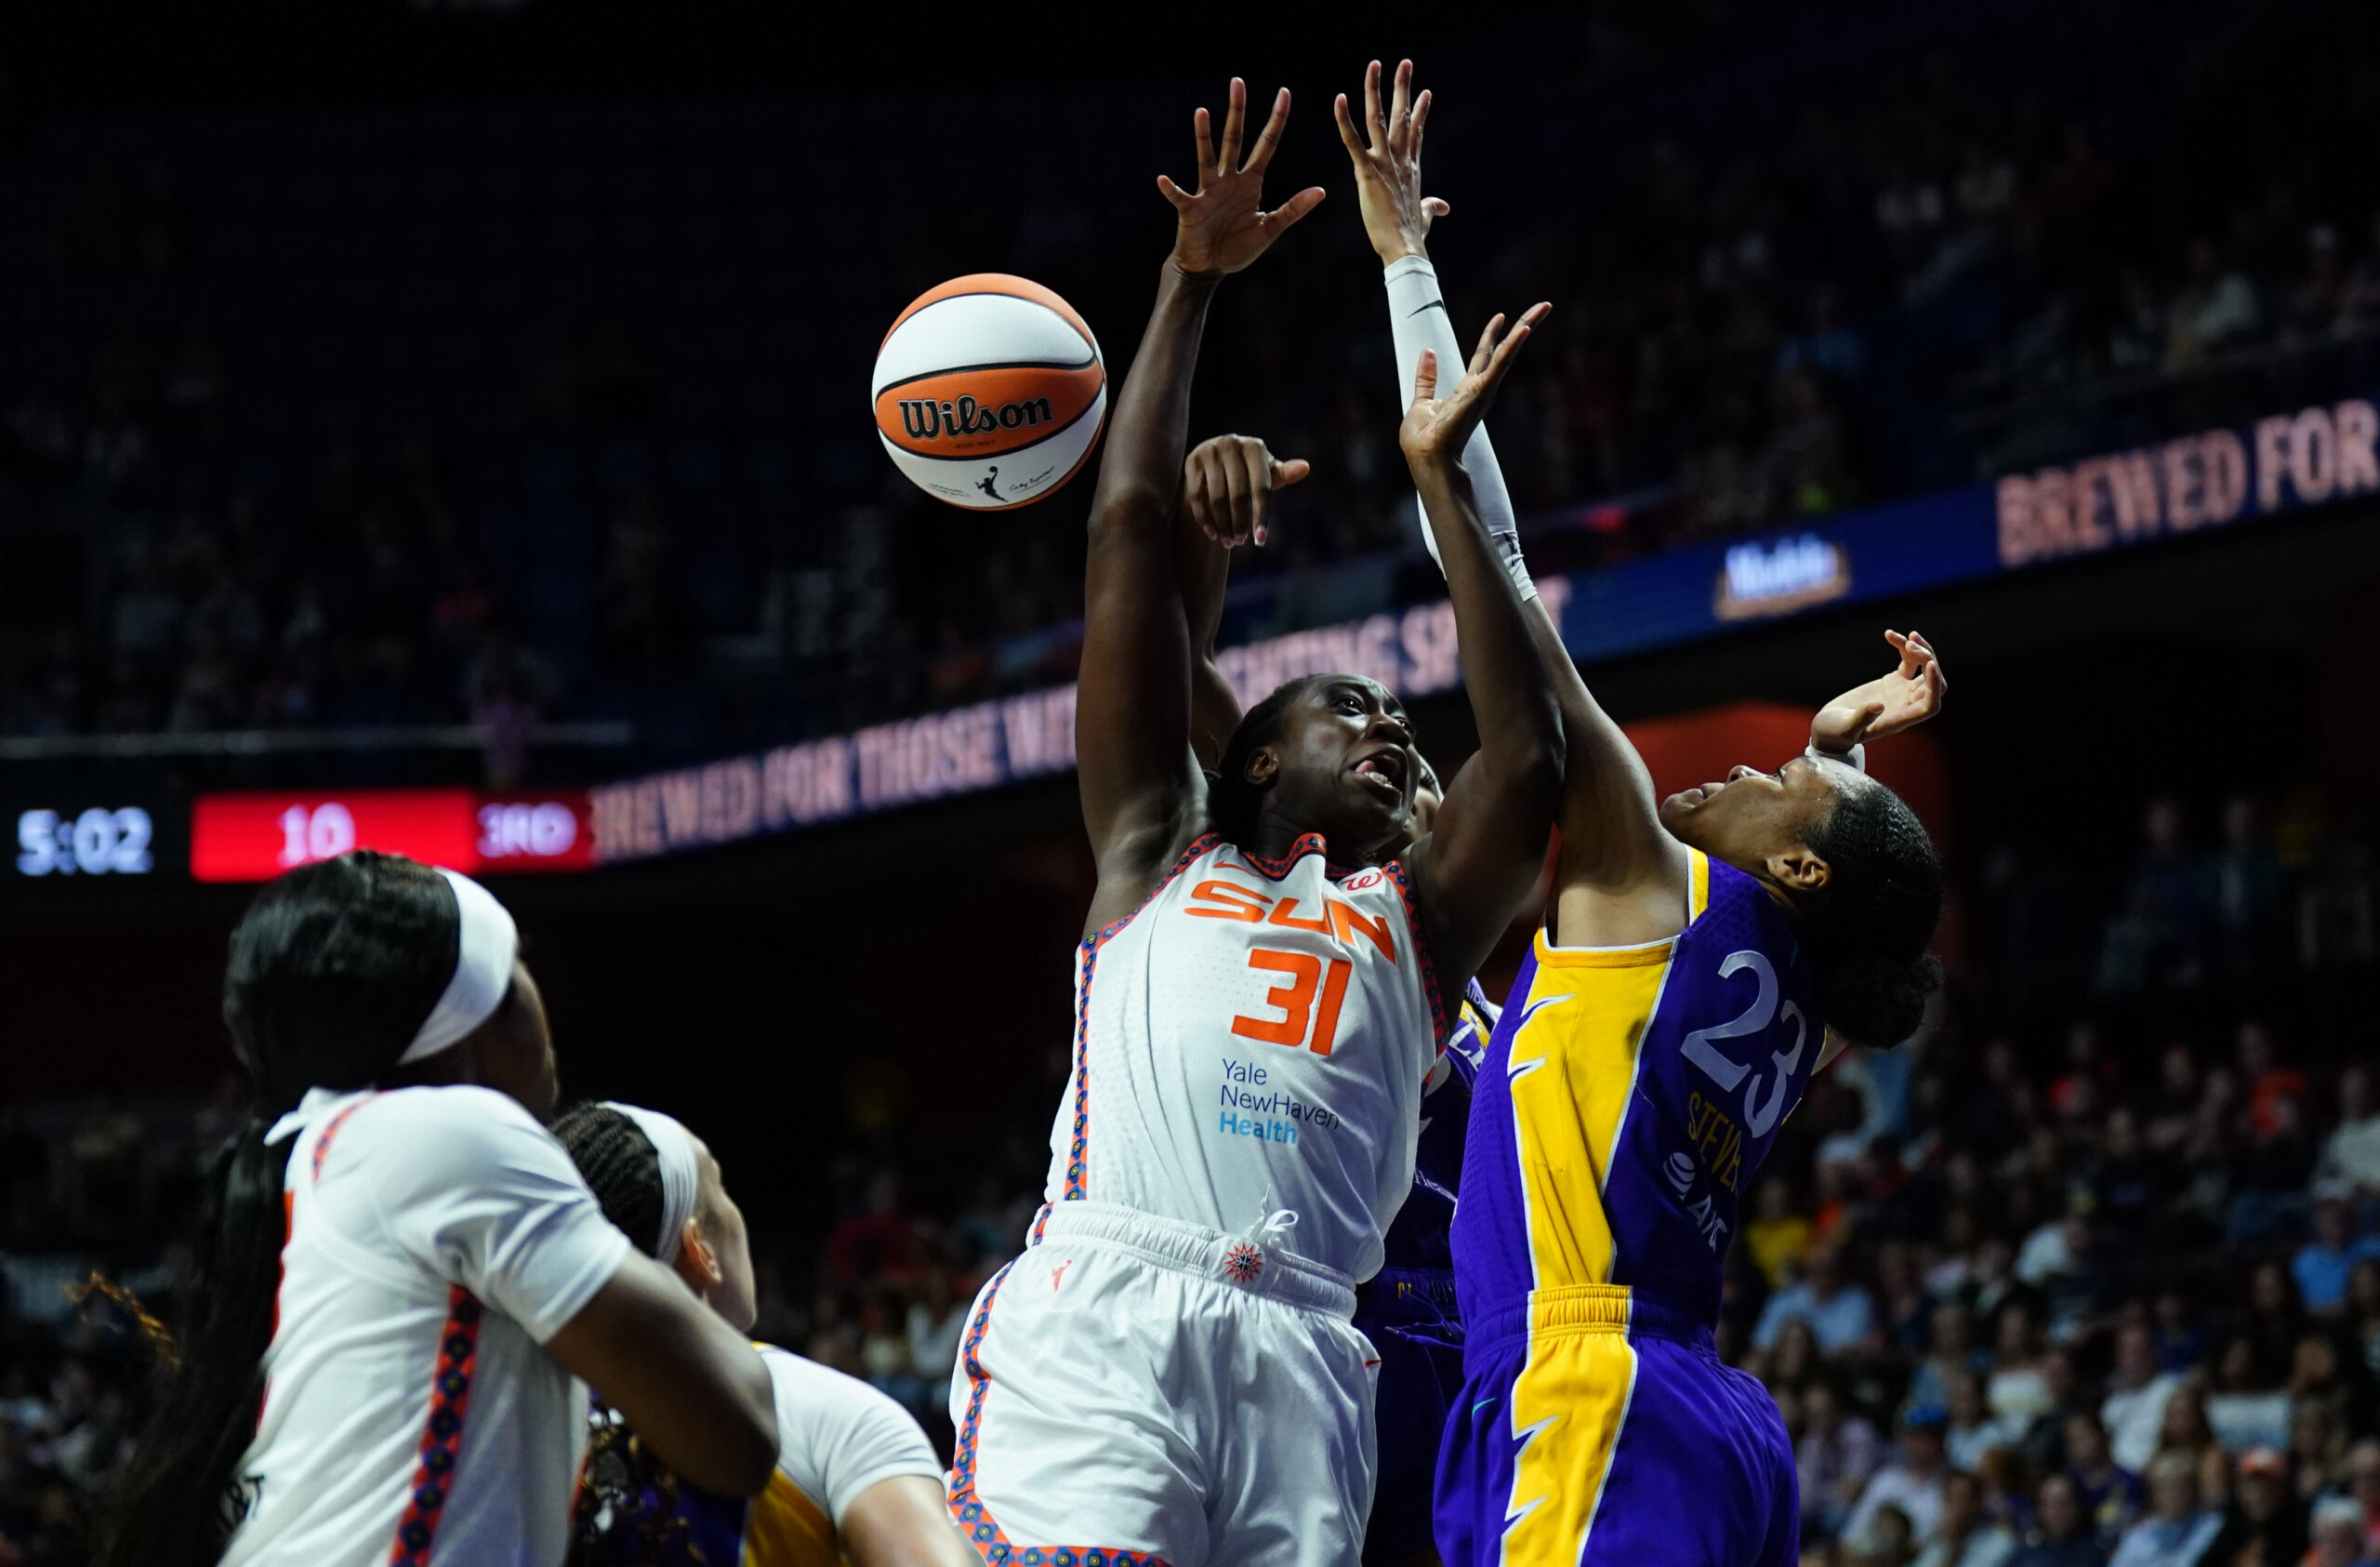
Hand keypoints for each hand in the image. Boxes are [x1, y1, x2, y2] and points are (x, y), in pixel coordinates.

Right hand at [1160, 79, 1325, 277]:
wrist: (1210, 267)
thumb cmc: (1237, 248)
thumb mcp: (1269, 229)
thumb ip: (1293, 210)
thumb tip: (1321, 191)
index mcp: (1251, 183)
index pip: (1266, 145)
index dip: (1276, 120)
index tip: (1284, 93)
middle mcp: (1229, 180)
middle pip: (1234, 139)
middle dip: (1237, 112)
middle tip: (1238, 82)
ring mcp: (1208, 192)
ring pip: (1207, 158)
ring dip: (1204, 136)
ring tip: (1202, 112)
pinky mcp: (1190, 209)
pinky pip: (1180, 196)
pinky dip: (1171, 189)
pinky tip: (1163, 180)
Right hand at [1182, 435, 1309, 547]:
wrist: (1216, 463)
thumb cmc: (1249, 472)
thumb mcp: (1266, 474)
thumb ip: (1283, 474)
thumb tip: (1305, 467)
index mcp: (1255, 447)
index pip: (1261, 488)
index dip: (1261, 516)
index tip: (1260, 541)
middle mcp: (1231, 443)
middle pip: (1238, 495)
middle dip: (1240, 523)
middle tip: (1240, 542)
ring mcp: (1209, 451)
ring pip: (1217, 498)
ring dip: (1223, 525)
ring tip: (1228, 542)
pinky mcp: (1191, 461)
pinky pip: (1197, 497)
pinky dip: (1205, 519)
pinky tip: (1212, 534)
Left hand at [1334, 58, 1447, 264]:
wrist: (1406, 248)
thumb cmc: (1413, 236)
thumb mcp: (1424, 215)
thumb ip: (1431, 206)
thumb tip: (1443, 206)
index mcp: (1411, 168)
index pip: (1416, 132)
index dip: (1420, 110)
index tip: (1424, 91)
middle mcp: (1400, 159)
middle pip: (1402, 116)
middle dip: (1403, 87)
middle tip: (1404, 62)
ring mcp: (1385, 163)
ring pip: (1379, 119)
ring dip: (1375, 90)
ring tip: (1374, 65)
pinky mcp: (1367, 173)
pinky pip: (1353, 141)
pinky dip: (1344, 120)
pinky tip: (1340, 99)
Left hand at [1399, 304, 1548, 465]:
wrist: (1426, 456)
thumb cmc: (1423, 439)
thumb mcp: (1421, 402)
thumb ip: (1426, 379)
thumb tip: (1428, 351)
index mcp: (1467, 390)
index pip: (1483, 356)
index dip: (1491, 336)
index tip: (1499, 316)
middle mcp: (1481, 388)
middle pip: (1505, 350)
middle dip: (1524, 325)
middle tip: (1544, 306)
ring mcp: (1484, 389)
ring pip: (1509, 351)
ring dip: (1525, 327)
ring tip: (1544, 307)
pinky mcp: (1482, 392)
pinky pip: (1500, 364)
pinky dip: (1512, 346)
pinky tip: (1525, 329)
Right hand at [1810, 630, 1947, 752]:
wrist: (1830, 727)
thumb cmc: (1836, 733)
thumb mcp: (1845, 729)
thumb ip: (1861, 720)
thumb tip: (1877, 707)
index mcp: (1900, 719)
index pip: (1930, 705)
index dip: (1934, 685)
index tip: (1930, 664)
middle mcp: (1907, 705)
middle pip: (1933, 683)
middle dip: (1928, 661)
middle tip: (1909, 644)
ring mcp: (1902, 692)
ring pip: (1925, 670)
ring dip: (1921, 651)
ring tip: (1906, 635)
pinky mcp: (1893, 682)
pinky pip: (1908, 662)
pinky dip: (1903, 647)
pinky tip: (1889, 634)